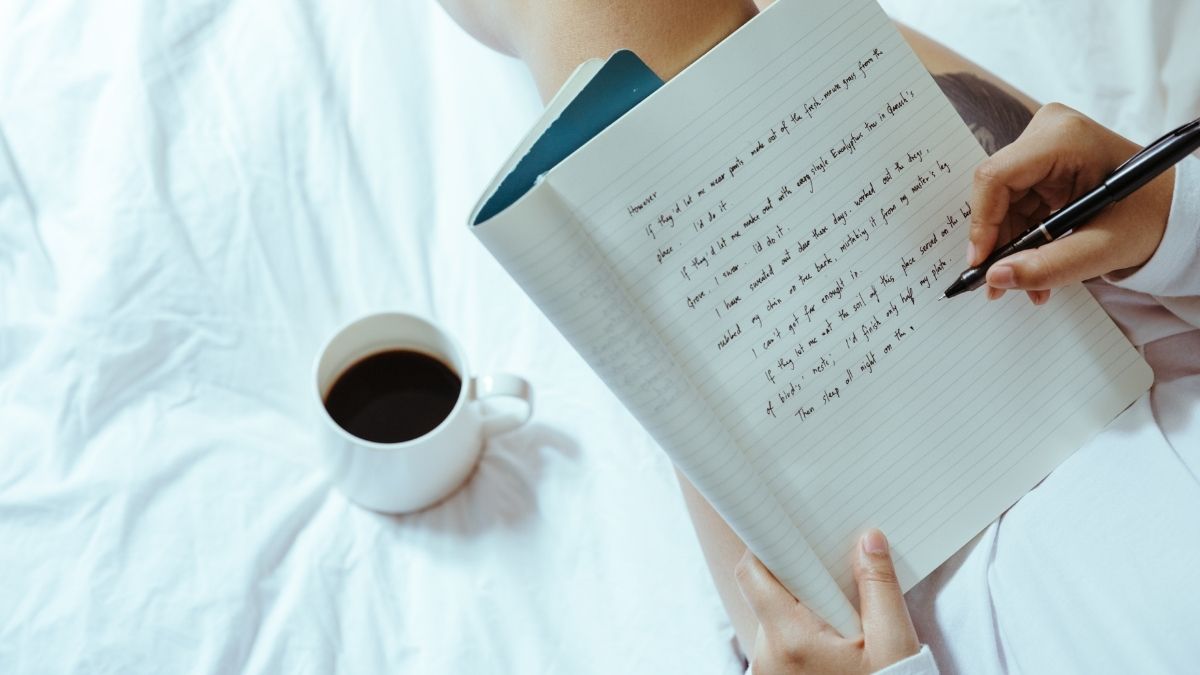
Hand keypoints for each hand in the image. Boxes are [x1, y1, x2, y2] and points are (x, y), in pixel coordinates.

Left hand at [734, 530, 918, 673]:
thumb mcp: (894, 642)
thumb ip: (879, 586)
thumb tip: (868, 539)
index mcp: (789, 639)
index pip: (752, 574)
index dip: (767, 546)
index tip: (790, 531)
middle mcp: (766, 656)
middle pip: (767, 593)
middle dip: (800, 579)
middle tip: (837, 576)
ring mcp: (766, 672)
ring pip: (775, 618)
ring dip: (803, 608)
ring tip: (844, 614)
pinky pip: (780, 641)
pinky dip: (803, 631)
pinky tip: (836, 635)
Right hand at [968, 103, 1174, 303]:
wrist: (1173, 208)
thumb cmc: (1150, 217)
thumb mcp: (1104, 248)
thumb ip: (1050, 266)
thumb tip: (996, 277)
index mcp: (1064, 139)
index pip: (996, 177)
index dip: (982, 223)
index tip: (982, 264)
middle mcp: (1048, 132)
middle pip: (996, 191)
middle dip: (997, 241)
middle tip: (999, 283)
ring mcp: (1044, 144)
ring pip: (1001, 201)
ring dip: (1010, 245)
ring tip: (1027, 283)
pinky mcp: (1043, 161)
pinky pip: (1014, 202)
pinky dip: (1021, 237)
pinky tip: (1034, 262)